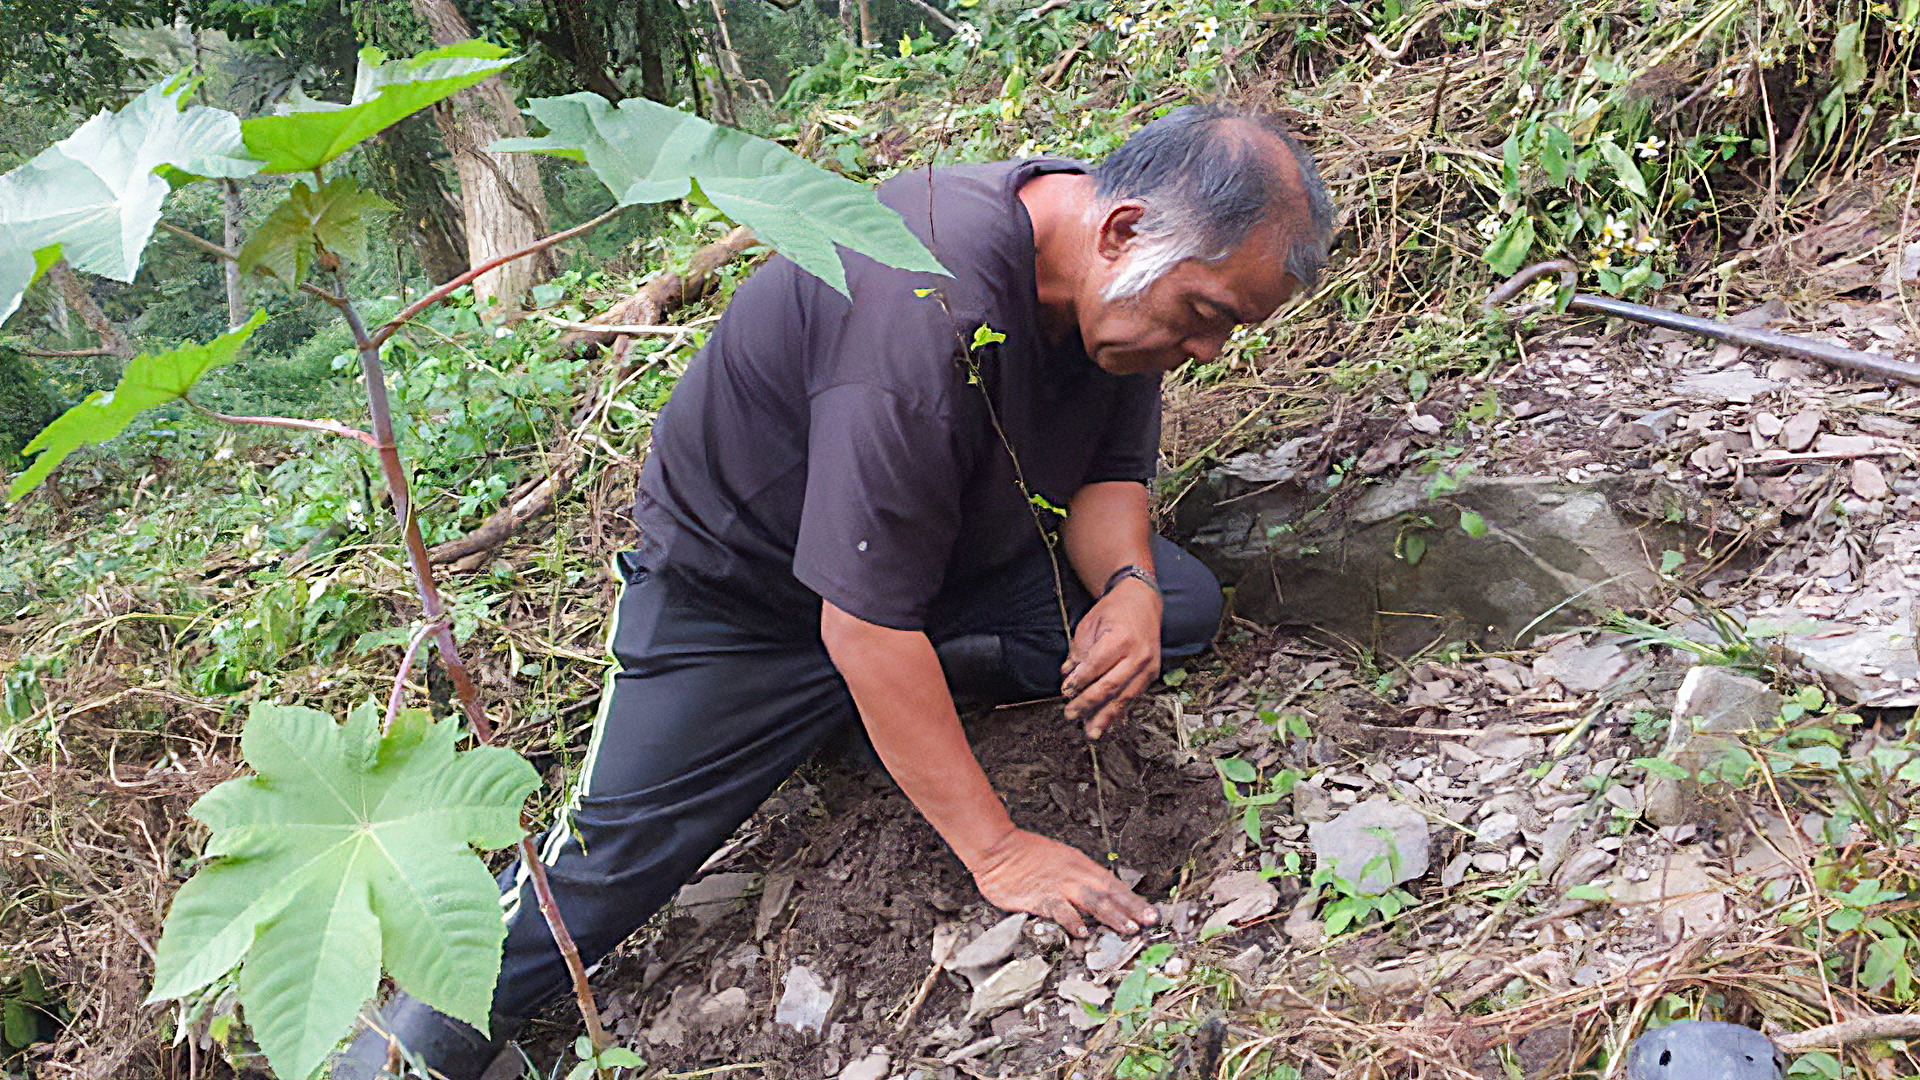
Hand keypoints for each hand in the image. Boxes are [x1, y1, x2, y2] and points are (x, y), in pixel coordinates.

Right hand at [969, 828, 1158, 937]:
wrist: (999, 848)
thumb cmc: (1026, 855)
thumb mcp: (1060, 862)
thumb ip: (1077, 880)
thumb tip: (1096, 900)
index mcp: (1080, 865)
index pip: (1114, 884)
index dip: (1133, 900)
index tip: (1150, 913)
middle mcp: (1074, 874)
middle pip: (1109, 893)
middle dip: (1131, 909)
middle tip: (1148, 921)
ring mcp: (1058, 885)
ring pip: (1092, 900)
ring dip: (1111, 915)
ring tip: (1127, 928)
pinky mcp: (1040, 896)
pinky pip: (1060, 910)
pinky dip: (1072, 920)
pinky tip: (1082, 931)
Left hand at [1060, 578, 1160, 738]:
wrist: (1143, 601)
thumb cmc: (1113, 610)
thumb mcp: (1090, 624)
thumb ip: (1078, 652)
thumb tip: (1068, 676)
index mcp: (1121, 638)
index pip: (1096, 666)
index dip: (1079, 681)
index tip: (1065, 691)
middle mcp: (1139, 654)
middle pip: (1111, 686)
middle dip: (1088, 703)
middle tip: (1070, 715)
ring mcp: (1149, 666)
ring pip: (1125, 696)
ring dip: (1106, 716)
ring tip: (1091, 732)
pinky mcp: (1152, 673)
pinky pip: (1134, 696)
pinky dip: (1120, 710)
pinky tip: (1109, 723)